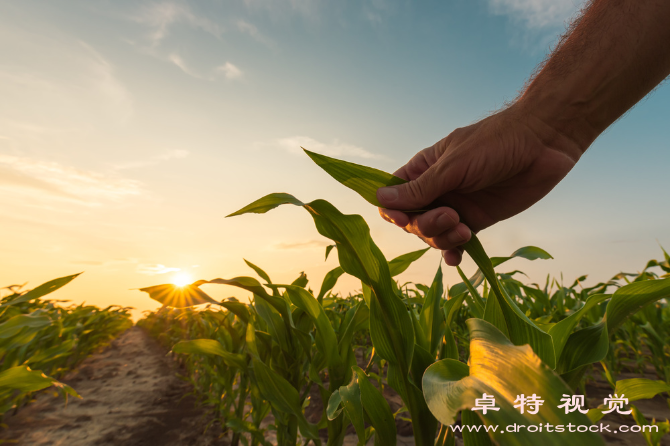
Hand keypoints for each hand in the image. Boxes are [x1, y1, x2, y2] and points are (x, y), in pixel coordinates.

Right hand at [377, 106, 584, 265]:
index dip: (394, 211)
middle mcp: (437, 190)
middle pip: (412, 220)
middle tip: (450, 216)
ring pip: (433, 234)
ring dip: (442, 238)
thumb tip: (381, 200)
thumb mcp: (454, 165)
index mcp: (424, 169)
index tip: (404, 218)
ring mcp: (456, 206)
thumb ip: (421, 188)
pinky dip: (453, 252)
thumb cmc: (496, 143)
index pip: (394, 195)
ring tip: (464, 231)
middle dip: (425, 225)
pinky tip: (457, 257)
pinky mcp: (477, 220)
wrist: (544, 144)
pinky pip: (457, 243)